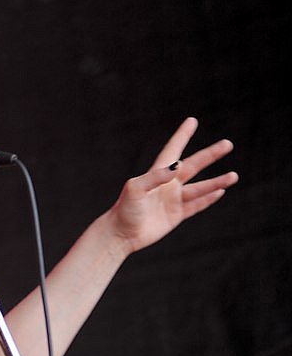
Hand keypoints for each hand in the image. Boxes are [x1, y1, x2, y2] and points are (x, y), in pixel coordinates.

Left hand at [107, 117, 237, 254]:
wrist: (120, 235)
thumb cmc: (124, 210)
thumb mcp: (135, 189)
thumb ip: (155, 177)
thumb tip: (177, 166)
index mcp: (156, 174)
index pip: (173, 150)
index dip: (182, 135)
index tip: (192, 120)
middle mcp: (167, 185)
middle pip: (193, 166)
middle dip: (210, 155)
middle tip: (228, 143)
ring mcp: (172, 200)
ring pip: (200, 188)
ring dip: (216, 182)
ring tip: (234, 176)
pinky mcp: (175, 215)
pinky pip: (196, 205)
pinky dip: (208, 199)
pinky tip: (220, 191)